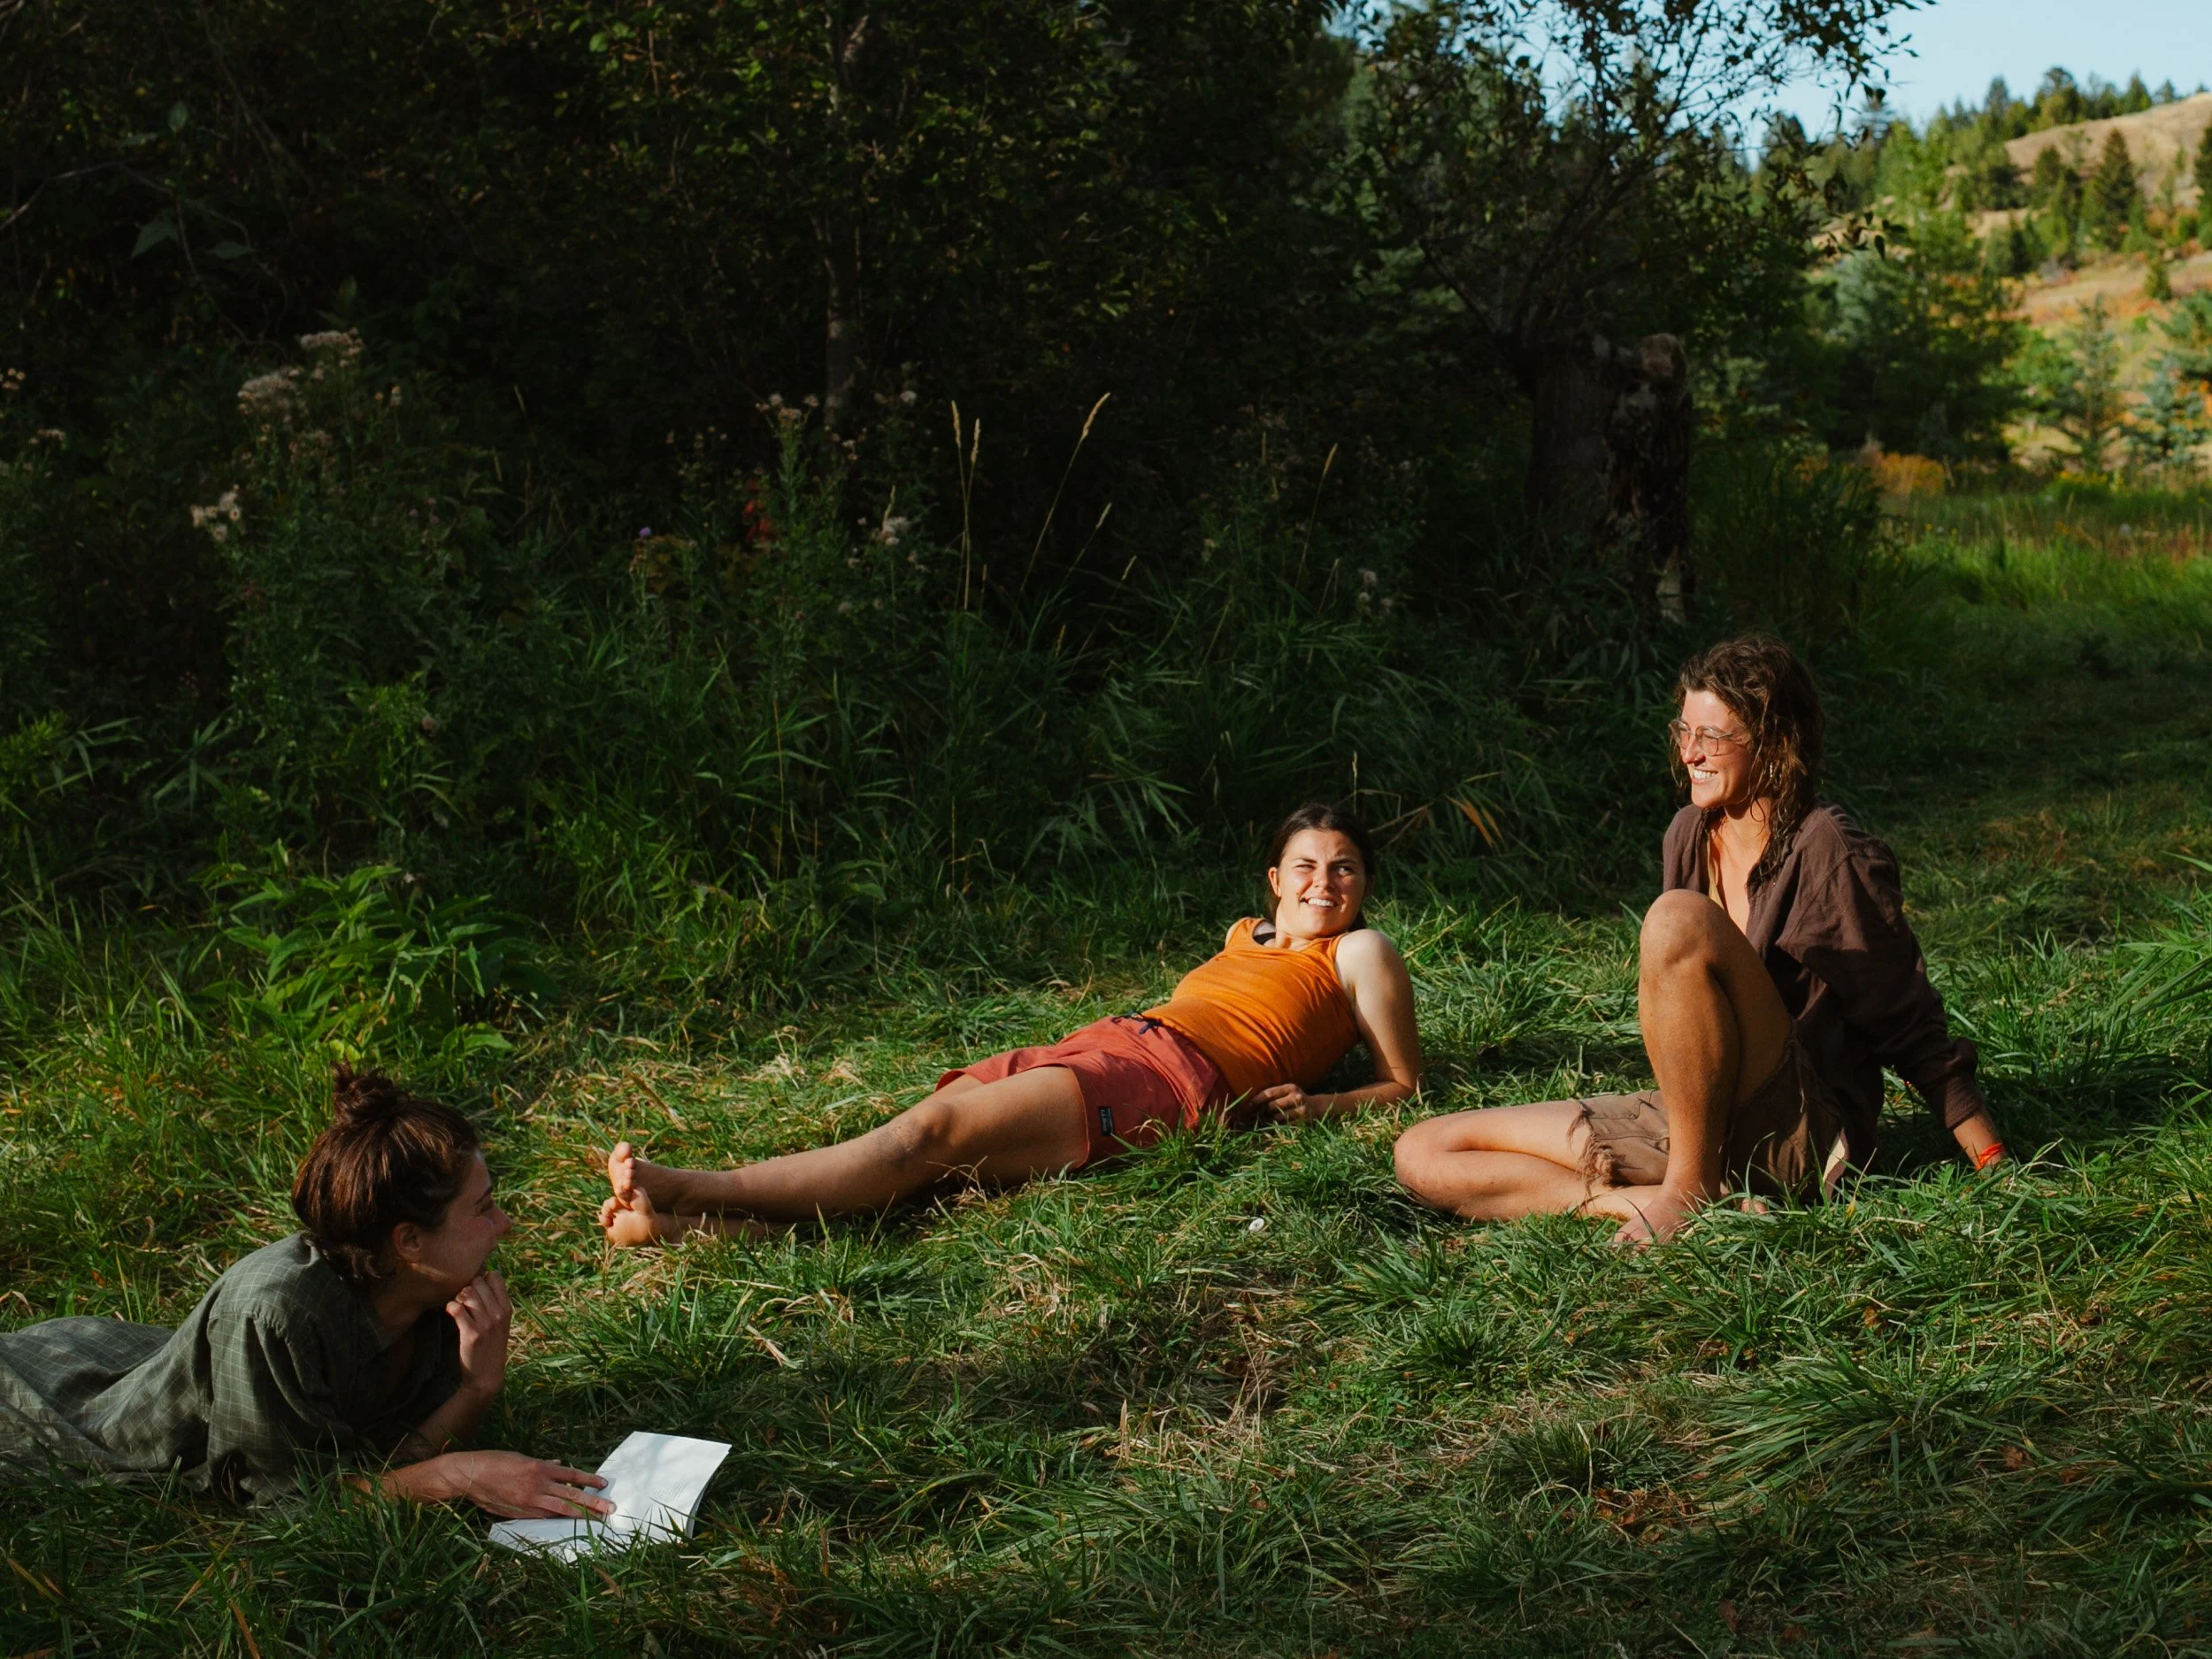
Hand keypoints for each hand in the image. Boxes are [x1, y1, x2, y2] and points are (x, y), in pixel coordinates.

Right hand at [446, 1450, 612, 1519]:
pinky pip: (542, 1516)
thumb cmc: (496, 1462)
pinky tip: (569, 1523)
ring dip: (580, 1515)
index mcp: (540, 1468)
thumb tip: (560, 1465)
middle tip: (611, 1509)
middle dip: (593, 1503)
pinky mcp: (519, 1513)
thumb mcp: (523, 1458)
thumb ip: (543, 1464)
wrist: (470, 1475)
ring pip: (560, 1510)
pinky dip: (556, 1519)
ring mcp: (529, 1501)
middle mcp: (538, 1485)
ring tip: (596, 1520)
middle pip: (572, 1496)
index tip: (603, 1485)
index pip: (572, 1475)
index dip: (590, 1480)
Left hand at [447, 1270, 511, 1399]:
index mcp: (507, 1309)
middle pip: (478, 1282)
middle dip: (467, 1287)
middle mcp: (498, 1313)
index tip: (476, 1290)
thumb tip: (483, 1278)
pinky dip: (451, 1307)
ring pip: (467, 1293)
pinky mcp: (471, 1334)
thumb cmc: (491, 1347)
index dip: (482, 1279)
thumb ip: (495, 1304)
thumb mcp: (501, 1324)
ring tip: (458, 1307)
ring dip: (458, 1297)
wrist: (486, 1377)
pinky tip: (451, 1313)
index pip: (495, 1277)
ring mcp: (485, 1324)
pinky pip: (457, 1309)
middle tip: (463, 1301)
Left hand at [1248, 1083, 1326, 1124]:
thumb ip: (1274, 1095)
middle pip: (1272, 1106)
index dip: (1257, 1099)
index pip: (1269, 1093)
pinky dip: (1279, 1127)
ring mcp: (1301, 1110)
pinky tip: (1278, 1125)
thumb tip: (1252, 1104)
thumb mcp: (1288, 1091)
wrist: (1317, 1107)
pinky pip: (1285, 1126)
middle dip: (1263, 1111)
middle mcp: (1297, 1097)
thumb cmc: (1296, 1099)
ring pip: (1277, 1118)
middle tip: (1259, 1114)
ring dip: (1271, 1120)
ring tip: (1271, 1119)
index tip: (1249, 1105)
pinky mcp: (1303, 1121)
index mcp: (1290, 1088)